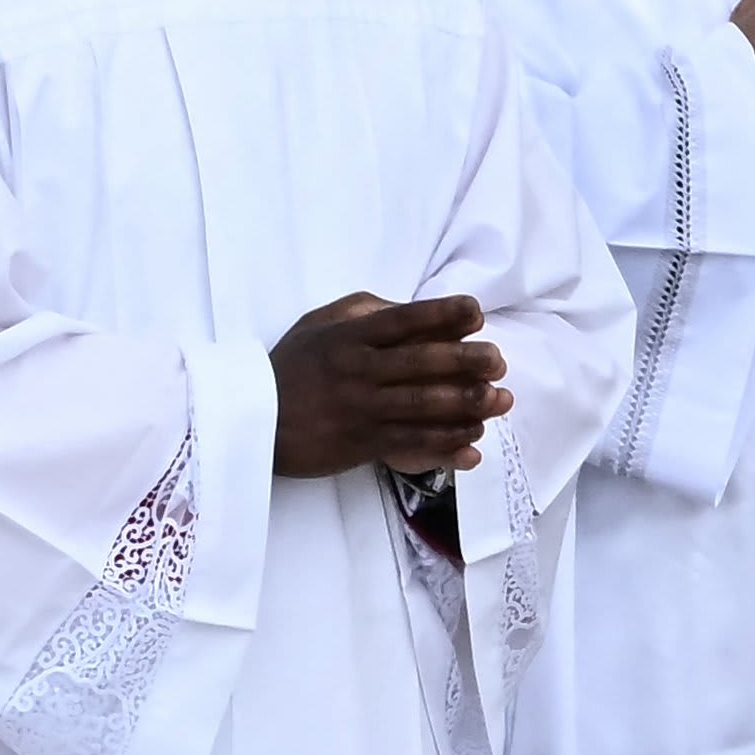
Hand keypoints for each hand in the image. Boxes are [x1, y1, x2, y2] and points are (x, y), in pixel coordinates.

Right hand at [270, 291, 506, 481]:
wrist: (256, 420)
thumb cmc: (294, 367)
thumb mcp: (321, 324)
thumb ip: (367, 312)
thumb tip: (414, 309)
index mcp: (349, 336)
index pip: (403, 320)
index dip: (443, 314)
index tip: (475, 312)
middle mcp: (358, 370)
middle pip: (422, 363)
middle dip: (467, 361)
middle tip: (498, 362)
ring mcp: (361, 408)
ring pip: (423, 406)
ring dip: (468, 405)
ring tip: (499, 401)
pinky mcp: (362, 443)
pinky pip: (412, 443)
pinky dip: (447, 444)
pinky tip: (473, 442)